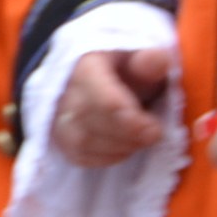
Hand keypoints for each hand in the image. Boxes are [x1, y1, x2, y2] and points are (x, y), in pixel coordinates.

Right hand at [51, 44, 175, 168]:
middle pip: (93, 123)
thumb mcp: (141, 59)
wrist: (101, 78)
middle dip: (129, 134)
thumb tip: (158, 60)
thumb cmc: (125, 69)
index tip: (155, 129)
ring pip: (84, 143)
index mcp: (85, 67)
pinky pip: (81, 156)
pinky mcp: (60, 139)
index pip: (104, 101)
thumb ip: (150, 61)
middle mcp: (63, 93)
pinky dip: (108, 157)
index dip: (132, 122)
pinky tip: (124, 146)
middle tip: (154, 132)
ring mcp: (57, 118)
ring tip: (141, 138)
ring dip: (121, 147)